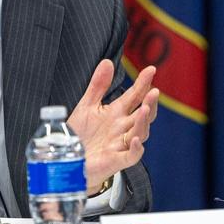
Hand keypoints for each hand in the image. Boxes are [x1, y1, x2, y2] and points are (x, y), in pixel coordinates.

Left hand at [68, 60, 158, 190]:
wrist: (70, 162)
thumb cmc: (81, 135)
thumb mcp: (87, 106)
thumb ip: (98, 85)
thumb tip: (107, 62)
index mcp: (117, 113)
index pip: (135, 95)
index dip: (143, 83)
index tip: (151, 70)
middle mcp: (123, 128)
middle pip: (143, 114)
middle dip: (150, 103)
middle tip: (154, 91)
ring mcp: (121, 144)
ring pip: (140, 132)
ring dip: (143, 121)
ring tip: (144, 109)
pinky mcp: (116, 160)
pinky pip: (131, 156)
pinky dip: (135, 148)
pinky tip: (135, 139)